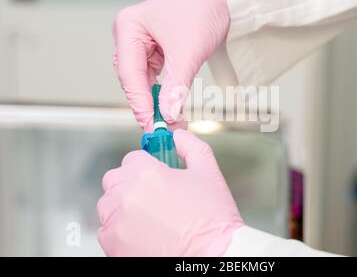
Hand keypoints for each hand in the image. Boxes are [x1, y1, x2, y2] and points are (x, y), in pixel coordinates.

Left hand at [97, 129, 243, 255]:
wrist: (213, 257)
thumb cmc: (213, 219)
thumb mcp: (209, 173)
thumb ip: (191, 147)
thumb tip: (178, 136)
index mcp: (146, 173)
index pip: (132, 158)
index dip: (147, 166)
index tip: (156, 175)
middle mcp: (126, 195)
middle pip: (115, 179)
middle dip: (131, 183)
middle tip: (153, 197)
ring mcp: (117, 222)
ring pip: (108, 205)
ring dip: (123, 207)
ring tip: (150, 218)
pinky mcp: (113, 246)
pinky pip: (106, 231)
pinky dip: (120, 231)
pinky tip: (143, 234)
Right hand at [113, 0, 229, 131]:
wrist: (220, 1)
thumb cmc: (202, 12)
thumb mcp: (187, 54)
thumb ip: (175, 87)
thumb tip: (168, 114)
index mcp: (129, 27)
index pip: (129, 72)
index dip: (139, 102)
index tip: (150, 124)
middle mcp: (129, 34)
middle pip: (132, 78)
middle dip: (147, 104)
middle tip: (159, 128)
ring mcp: (140, 42)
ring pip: (142, 81)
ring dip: (155, 101)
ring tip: (168, 122)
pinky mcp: (153, 50)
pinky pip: (153, 77)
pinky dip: (162, 93)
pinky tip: (169, 108)